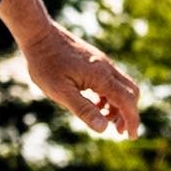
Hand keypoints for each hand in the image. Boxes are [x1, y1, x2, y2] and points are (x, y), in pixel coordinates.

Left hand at [19, 27, 141, 137]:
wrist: (38, 34)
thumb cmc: (46, 64)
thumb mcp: (61, 91)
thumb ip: (83, 109)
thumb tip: (104, 129)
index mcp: (101, 76)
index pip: (127, 101)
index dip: (132, 120)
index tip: (131, 137)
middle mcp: (106, 67)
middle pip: (130, 92)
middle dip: (128, 113)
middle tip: (119, 131)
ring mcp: (101, 62)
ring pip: (121, 86)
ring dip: (118, 105)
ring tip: (104, 119)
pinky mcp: (94, 60)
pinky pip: (110, 80)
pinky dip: (109, 95)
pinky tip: (94, 103)